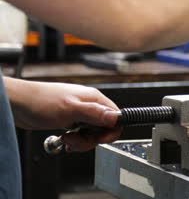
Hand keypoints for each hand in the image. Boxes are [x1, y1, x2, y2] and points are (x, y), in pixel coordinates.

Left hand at [5, 77, 121, 151]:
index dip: (110, 132)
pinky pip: (81, 135)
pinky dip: (75, 141)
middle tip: (77, 139)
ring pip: (93, 134)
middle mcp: (90, 106)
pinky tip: (65, 139)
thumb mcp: (71, 109)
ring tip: (67, 139)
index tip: (99, 139)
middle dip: (91, 139)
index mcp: (94, 99)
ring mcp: (80, 114)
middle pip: (105, 129)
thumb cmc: (40, 101)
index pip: (116, 118)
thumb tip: (117, 118)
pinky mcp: (71, 121)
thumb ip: (95, 113)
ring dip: (81, 142)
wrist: (18, 104)